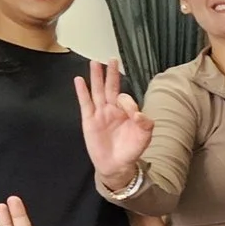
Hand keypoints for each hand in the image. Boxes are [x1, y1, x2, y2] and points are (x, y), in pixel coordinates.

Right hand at [74, 60, 151, 186]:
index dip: (128, 102)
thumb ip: (145, 123)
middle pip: (111, 87)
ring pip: (97, 91)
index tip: (133, 115)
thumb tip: (138, 113)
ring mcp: (100, 114)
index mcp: (126, 112)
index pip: (125, 98)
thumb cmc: (131, 150)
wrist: (117, 166)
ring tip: (95, 63)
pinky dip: (82, 91)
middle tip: (112, 59)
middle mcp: (113, 110)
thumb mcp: (144, 137)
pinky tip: (79, 80)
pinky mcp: (89, 120)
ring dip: (96, 77)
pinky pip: (85, 103)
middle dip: (111, 74)